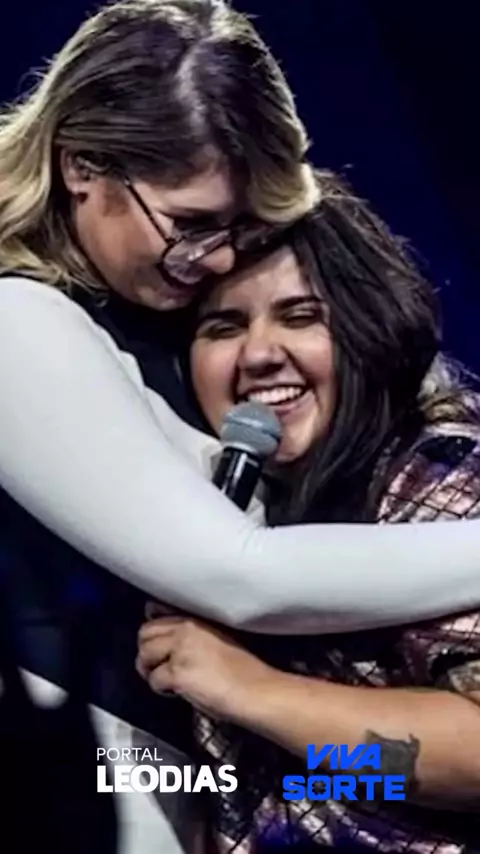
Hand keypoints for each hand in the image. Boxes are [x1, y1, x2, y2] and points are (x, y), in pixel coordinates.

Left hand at [136, 616, 275, 722]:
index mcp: (195, 620)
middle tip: (159, 667)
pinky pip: (154, 681)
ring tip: (168, 681)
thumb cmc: (244, 670)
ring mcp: (180, 650)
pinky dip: (162, 690)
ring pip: (144, 656)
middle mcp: (185, 629)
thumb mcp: (218, 639)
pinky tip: (178, 693)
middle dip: (147, 652)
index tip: (157, 644)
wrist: (255, 690)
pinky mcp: (177, 673)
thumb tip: (170, 643)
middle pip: (144, 634)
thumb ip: (193, 635)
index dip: (152, 631)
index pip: (156, 614)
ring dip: (151, 671)